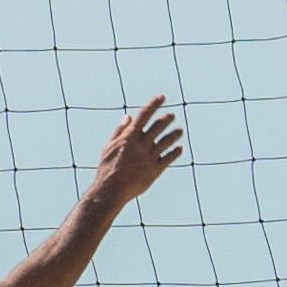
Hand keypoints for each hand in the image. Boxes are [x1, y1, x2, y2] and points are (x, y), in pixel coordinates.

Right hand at [80, 96, 188, 218]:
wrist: (111, 189)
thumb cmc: (107, 167)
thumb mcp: (109, 146)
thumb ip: (119, 131)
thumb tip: (128, 117)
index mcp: (129, 137)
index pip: (144, 115)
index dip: (154, 104)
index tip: (162, 97)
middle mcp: (141, 145)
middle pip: (158, 126)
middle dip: (166, 118)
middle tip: (172, 115)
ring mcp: (149, 157)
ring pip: (166, 141)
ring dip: (174, 134)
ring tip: (179, 131)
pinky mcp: (155, 170)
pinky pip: (168, 158)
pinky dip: (175, 152)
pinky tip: (179, 149)